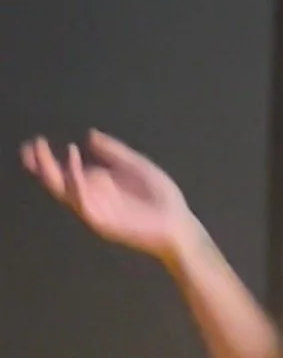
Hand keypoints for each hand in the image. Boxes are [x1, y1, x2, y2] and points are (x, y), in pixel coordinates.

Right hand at [19, 129, 196, 262]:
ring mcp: (96, 210)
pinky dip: (76, 181)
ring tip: (41, 151)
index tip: (35, 143)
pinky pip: (83, 201)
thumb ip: (114, 152)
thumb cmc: (160, 198)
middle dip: (42, 165)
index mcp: (98, 185)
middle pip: (58, 182)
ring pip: (65, 191)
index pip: (66, 171)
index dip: (48, 160)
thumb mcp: (136, 165)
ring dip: (51, 171)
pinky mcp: (103, 221)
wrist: (178, 223)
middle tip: (29, 147)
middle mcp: (92, 198)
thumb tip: (90, 135)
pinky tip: (73, 162)